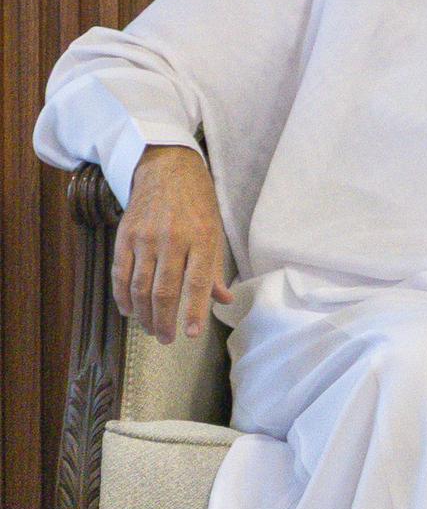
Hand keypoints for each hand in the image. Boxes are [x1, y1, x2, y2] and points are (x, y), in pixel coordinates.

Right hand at [115, 145, 234, 342]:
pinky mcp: (124, 237)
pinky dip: (123, 297)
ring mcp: (144, 238)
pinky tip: (129, 310)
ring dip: (143, 314)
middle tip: (166, 339)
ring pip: (139, 287)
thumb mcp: (215, 229)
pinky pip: (120, 275)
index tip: (192, 334)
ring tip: (150, 329)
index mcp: (201, 237)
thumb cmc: (197, 202)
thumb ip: (214, 268)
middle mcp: (172, 239)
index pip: (197, 282)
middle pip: (164, 290)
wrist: (167, 169)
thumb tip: (224, 300)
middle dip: (164, 321)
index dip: (194, 311)